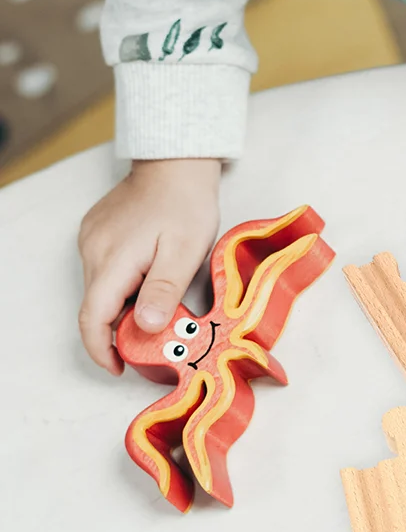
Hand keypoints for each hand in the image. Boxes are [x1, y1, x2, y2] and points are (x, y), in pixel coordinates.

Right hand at [78, 159, 221, 373]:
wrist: (177, 163)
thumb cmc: (186, 204)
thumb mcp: (185, 252)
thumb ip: (163, 290)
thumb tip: (144, 326)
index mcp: (112, 260)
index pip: (93, 318)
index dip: (102, 349)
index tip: (119, 367)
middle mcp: (93, 251)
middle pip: (96, 307)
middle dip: (118, 333)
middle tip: (151, 345)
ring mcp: (92, 240)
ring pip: (101, 291)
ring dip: (123, 309)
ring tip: (157, 314)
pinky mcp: (98, 234)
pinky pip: (106, 272)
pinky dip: (123, 288)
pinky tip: (150, 284)